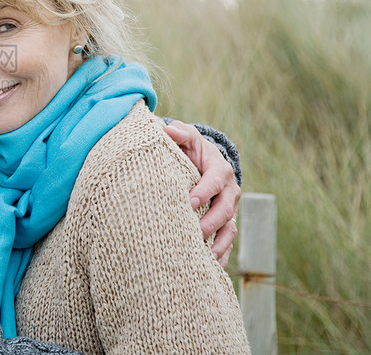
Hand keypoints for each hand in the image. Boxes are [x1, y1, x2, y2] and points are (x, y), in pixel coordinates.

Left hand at [163, 119, 240, 267]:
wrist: (201, 162)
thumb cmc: (189, 149)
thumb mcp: (186, 137)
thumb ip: (179, 133)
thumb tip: (168, 129)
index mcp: (220, 170)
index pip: (215, 181)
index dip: (204, 191)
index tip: (188, 202)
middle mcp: (229, 192)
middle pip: (225, 210)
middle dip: (210, 222)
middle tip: (194, 233)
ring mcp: (229, 210)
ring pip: (229, 230)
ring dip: (218, 244)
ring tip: (204, 257)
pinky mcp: (225, 225)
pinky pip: (227, 244)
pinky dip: (221, 256)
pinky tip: (209, 267)